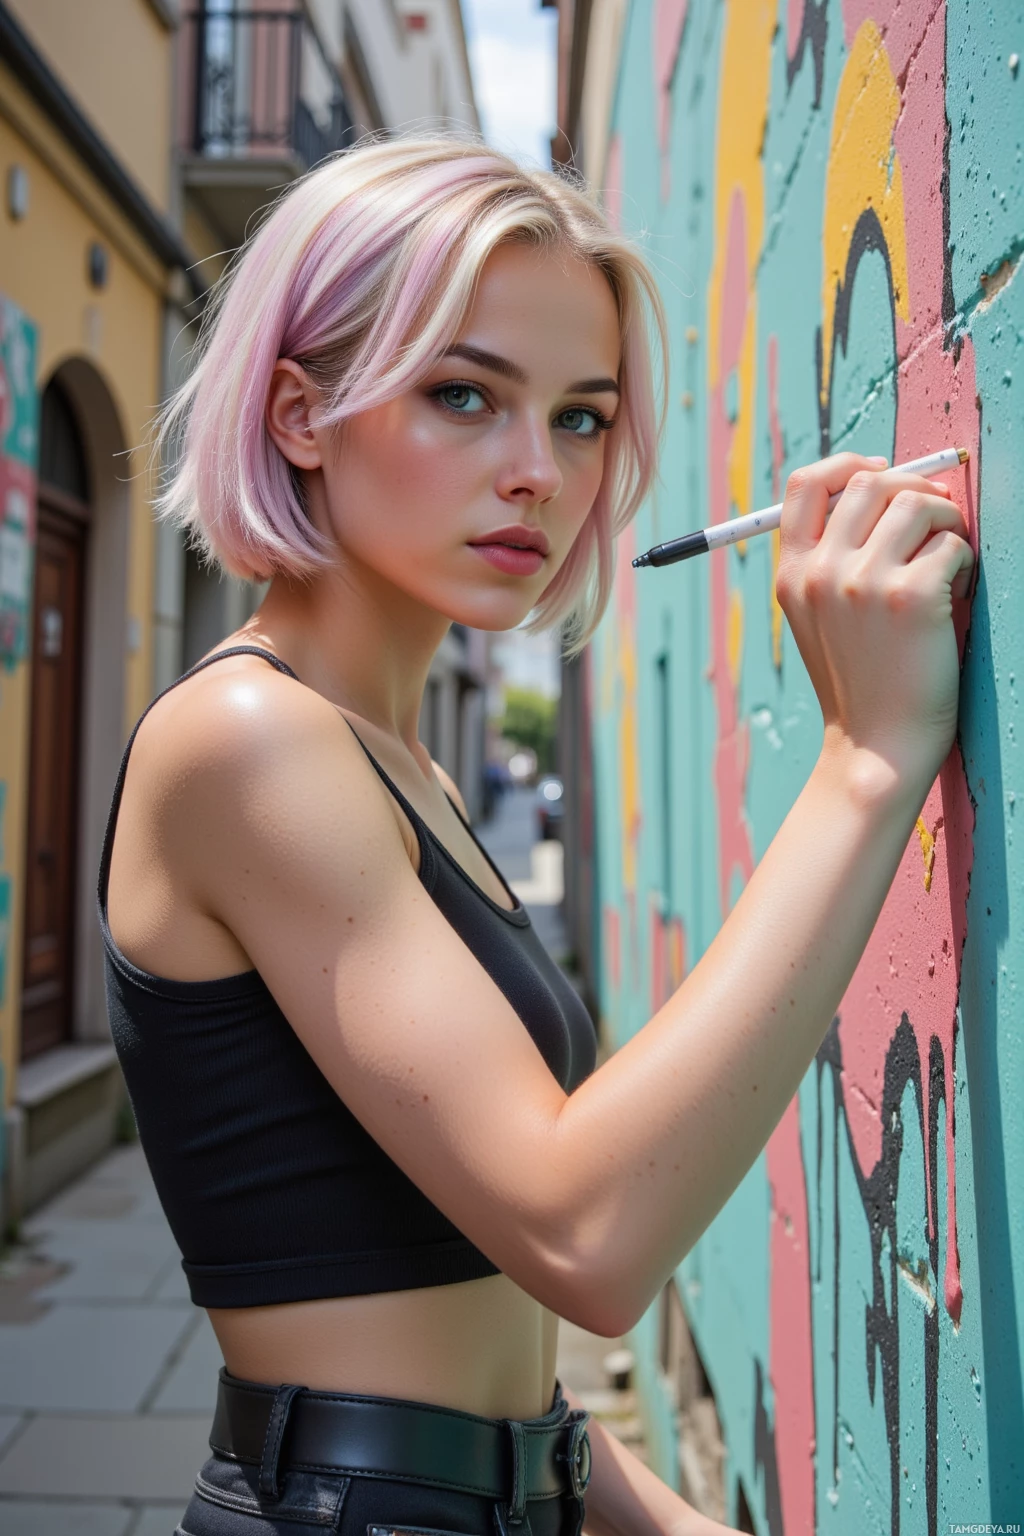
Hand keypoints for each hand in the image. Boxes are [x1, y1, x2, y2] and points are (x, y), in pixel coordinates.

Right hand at [775, 453, 973, 793]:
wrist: (877, 746)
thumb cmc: (861, 681)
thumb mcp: (819, 619)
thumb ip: (831, 559)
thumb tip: (885, 487)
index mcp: (793, 574)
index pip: (807, 484)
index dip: (849, 464)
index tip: (881, 473)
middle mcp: (821, 572)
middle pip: (869, 482)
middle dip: (913, 488)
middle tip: (936, 517)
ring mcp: (863, 583)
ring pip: (916, 504)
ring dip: (945, 521)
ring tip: (950, 556)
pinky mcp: (910, 597)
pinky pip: (952, 545)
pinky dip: (964, 562)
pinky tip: (955, 594)